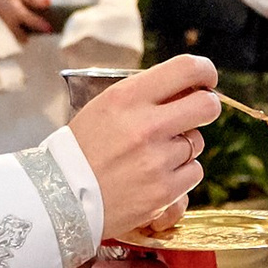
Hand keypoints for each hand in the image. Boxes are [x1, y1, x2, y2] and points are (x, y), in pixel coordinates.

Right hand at [0, 0, 54, 40]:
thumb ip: (33, 0)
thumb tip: (49, 3)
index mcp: (15, 11)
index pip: (32, 22)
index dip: (42, 26)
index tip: (50, 29)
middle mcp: (8, 23)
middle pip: (23, 37)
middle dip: (29, 34)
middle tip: (33, 28)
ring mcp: (1, 29)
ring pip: (14, 39)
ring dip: (20, 36)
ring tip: (22, 27)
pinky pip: (8, 38)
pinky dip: (13, 35)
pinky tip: (15, 28)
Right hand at [69, 55, 216, 238]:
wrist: (60, 198)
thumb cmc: (82, 149)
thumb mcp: (104, 107)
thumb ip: (144, 95)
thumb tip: (187, 87)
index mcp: (127, 97)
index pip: (186, 69)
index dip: (204, 71)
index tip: (205, 78)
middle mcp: (146, 125)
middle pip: (206, 105)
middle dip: (206, 106)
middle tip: (195, 113)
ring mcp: (157, 160)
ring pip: (197, 142)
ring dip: (183, 147)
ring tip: (154, 155)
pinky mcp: (164, 191)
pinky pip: (193, 172)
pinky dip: (180, 175)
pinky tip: (156, 176)